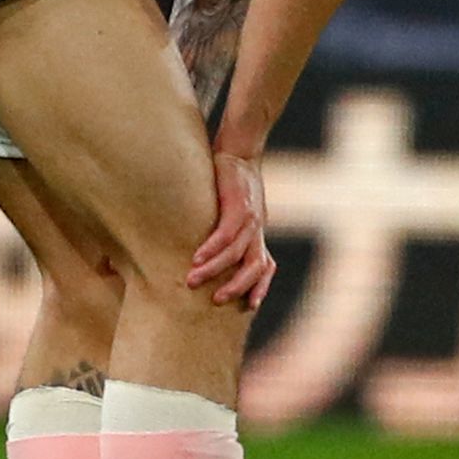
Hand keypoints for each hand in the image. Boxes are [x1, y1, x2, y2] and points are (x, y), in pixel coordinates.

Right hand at [185, 149, 274, 309]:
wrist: (239, 151)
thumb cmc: (231, 183)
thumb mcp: (235, 212)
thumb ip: (228, 232)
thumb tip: (206, 251)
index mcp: (257, 234)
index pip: (266, 267)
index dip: (261, 288)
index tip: (250, 307)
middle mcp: (257, 229)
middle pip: (255, 267)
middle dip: (236, 287)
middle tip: (215, 300)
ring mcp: (250, 218)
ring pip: (237, 253)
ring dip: (215, 269)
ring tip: (192, 280)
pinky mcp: (238, 204)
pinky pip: (226, 233)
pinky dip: (211, 247)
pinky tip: (197, 257)